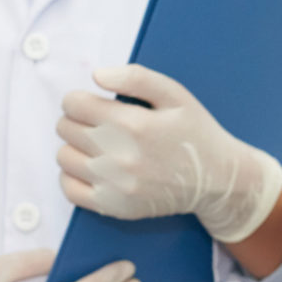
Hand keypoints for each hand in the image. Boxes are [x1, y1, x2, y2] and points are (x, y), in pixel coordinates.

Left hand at [56, 65, 281, 243]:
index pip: (73, 104)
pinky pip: (69, 189)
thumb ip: (136, 78)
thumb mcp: (176, 95)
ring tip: (97, 144)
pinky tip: (92, 167)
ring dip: (74, 146)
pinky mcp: (112, 207)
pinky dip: (73, 175)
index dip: (78, 99)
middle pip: (65, 128)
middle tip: (97, 122)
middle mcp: (120, 156)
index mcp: (134, 124)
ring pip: (64, 157)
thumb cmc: (195, 133)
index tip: (91, 103)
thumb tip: (97, 75)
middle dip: (76, 119)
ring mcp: (114, 185)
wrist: (217, 180)